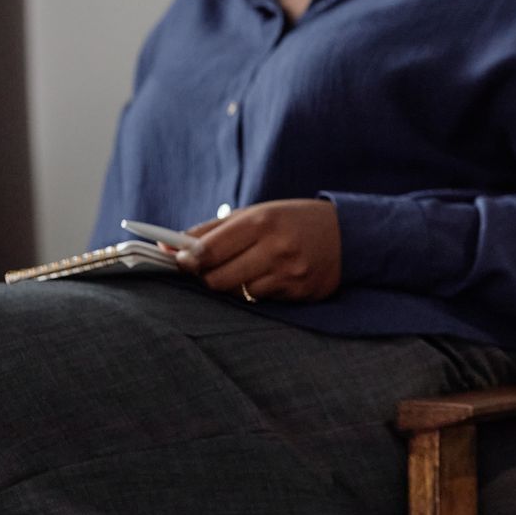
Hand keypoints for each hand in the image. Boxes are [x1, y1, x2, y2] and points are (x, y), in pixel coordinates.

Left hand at [177, 199, 343, 301]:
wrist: (350, 235)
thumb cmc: (292, 221)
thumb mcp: (256, 213)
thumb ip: (211, 230)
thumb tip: (165, 246)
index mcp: (262, 222)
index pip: (207, 251)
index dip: (185, 260)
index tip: (177, 260)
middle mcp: (276, 249)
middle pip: (217, 280)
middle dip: (206, 276)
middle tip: (209, 268)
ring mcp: (290, 274)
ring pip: (237, 294)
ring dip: (233, 285)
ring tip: (245, 269)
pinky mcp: (300, 293)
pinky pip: (260, 300)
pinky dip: (256, 291)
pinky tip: (269, 277)